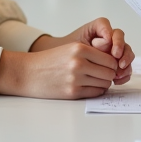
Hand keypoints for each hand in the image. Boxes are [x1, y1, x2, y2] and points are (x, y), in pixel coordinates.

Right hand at [0, 43, 121, 99]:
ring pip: (104, 83)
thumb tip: (112, 64)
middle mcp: (79, 63)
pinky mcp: (72, 92)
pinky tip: (87, 87)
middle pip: (109, 72)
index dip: (111, 64)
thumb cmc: (49, 61)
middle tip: (102, 75)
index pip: (109, 59)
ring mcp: (76, 79)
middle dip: (109, 75)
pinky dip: (95, 91)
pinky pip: (95, 93)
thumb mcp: (69, 49)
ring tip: (94, 80)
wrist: (28, 73)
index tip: (107, 67)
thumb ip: (90, 53)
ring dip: (102, 83)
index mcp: (80, 49)